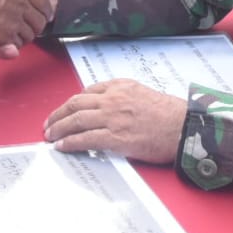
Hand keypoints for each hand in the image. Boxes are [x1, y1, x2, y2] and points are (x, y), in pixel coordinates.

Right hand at [0, 0, 53, 54]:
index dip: (42, 7)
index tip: (39, 11)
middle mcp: (18, 1)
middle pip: (39, 18)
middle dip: (36, 24)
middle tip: (30, 27)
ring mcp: (13, 19)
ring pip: (29, 34)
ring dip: (24, 37)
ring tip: (16, 38)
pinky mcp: (4, 36)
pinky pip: (15, 46)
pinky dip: (11, 48)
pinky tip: (4, 44)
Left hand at [44, 79, 185, 164]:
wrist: (183, 126)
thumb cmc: (168, 113)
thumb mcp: (142, 92)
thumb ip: (122, 95)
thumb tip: (103, 105)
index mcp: (119, 86)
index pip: (86, 92)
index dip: (70, 103)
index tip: (63, 111)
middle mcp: (113, 99)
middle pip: (75, 104)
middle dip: (57, 115)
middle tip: (48, 125)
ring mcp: (113, 118)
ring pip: (76, 120)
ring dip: (59, 129)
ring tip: (50, 136)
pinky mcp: (116, 138)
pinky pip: (85, 139)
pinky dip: (70, 142)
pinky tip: (63, 146)